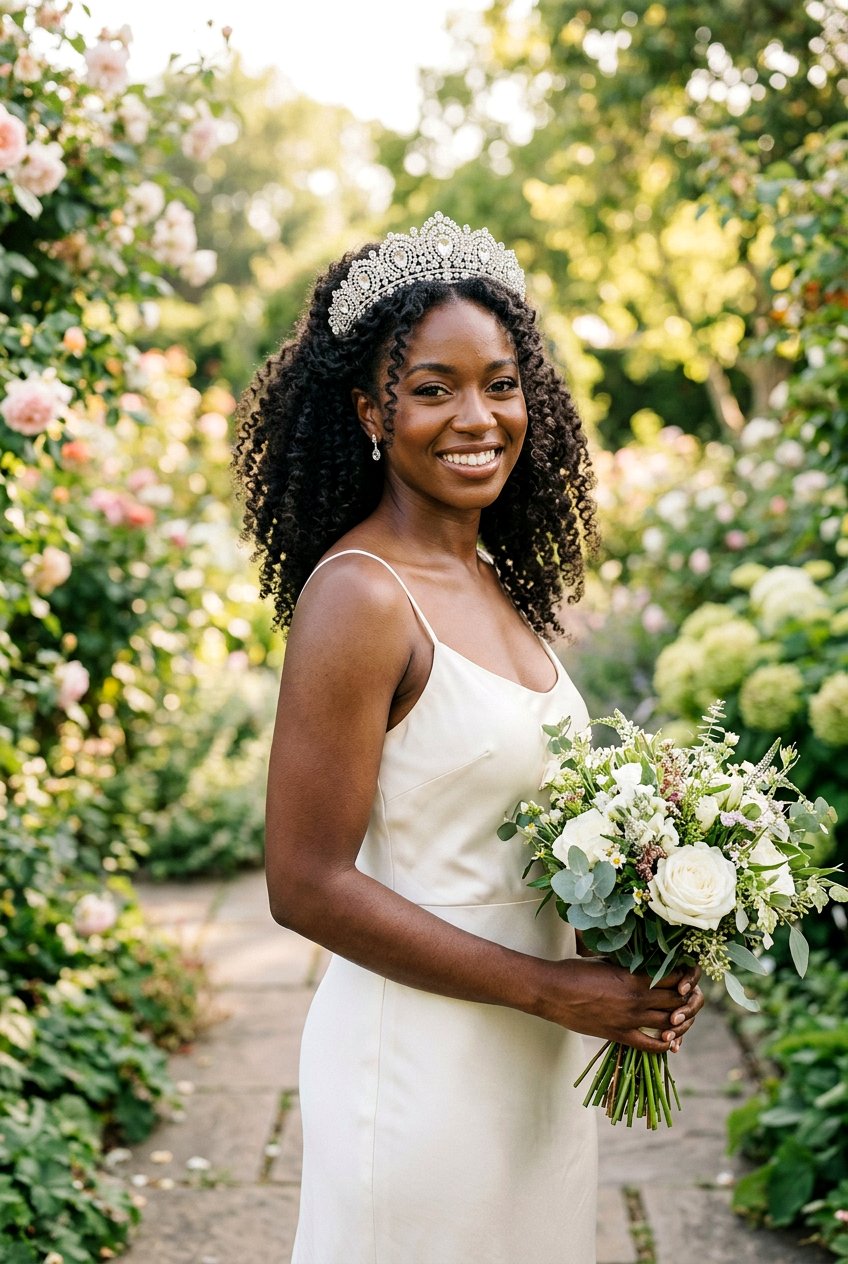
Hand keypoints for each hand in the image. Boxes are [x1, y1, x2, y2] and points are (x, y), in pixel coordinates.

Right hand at [538, 957, 704, 1053]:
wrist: (552, 991)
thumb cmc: (575, 971)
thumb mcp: (607, 962)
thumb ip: (629, 967)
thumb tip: (645, 966)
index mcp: (635, 977)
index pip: (675, 978)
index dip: (686, 978)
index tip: (687, 976)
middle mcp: (637, 999)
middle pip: (677, 1001)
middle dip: (687, 1000)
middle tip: (689, 997)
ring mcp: (629, 1020)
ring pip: (668, 1023)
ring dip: (680, 1022)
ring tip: (681, 1017)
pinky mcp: (619, 1035)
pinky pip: (650, 1045)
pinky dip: (664, 1044)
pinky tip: (669, 1040)